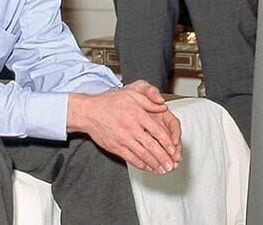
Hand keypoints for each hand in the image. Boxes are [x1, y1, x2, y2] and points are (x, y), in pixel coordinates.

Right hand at [67, 80, 181, 173]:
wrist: (89, 111)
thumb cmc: (111, 101)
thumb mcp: (132, 92)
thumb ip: (149, 99)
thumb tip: (163, 107)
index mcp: (136, 113)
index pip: (156, 130)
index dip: (166, 141)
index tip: (173, 149)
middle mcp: (130, 126)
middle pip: (150, 145)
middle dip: (163, 157)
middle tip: (171, 165)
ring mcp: (122, 138)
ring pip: (142, 154)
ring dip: (154, 164)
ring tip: (162, 170)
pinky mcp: (115, 146)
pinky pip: (130, 158)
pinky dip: (140, 164)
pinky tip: (147, 167)